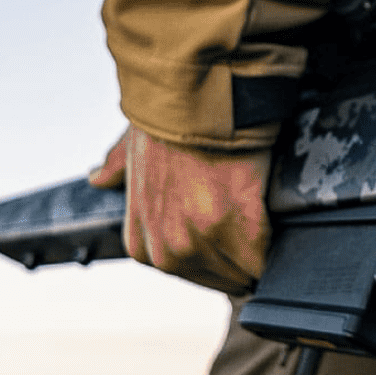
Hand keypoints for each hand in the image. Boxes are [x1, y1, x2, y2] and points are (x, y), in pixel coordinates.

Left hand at [88, 126, 273, 294]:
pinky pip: (265, 255)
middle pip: (221, 277)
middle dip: (239, 255)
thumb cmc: (167, 118)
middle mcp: (168, 250)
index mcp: (142, 243)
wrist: (193, 97)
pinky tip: (274, 218)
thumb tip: (98, 177)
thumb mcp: (131, 148)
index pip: (190, 272)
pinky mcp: (241, 226)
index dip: (215, 252)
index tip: (228, 231)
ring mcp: (203, 241)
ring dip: (260, 251)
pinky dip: (276, 241)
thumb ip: (116, 169)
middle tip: (249, 219)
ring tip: (263, 216)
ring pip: (246, 271)